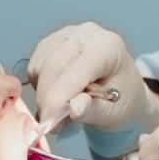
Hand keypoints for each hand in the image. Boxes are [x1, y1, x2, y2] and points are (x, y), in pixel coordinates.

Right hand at [26, 23, 158, 152]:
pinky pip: (35, 66)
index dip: (58, 99)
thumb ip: (92, 110)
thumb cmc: (121, 100)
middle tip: (53, 125)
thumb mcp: (112, 111)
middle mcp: (86, 34)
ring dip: (43, 94)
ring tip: (61, 109)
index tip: (49, 124)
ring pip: (40, 67)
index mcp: (107, 47)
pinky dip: (40, 85)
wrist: (122, 89)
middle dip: (47, 99)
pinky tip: (57, 93)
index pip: (75, 71)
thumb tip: (72, 110)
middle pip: (53, 66)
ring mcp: (66, 34)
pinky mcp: (51, 41)